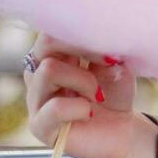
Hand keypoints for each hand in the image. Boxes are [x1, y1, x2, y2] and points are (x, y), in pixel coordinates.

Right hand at [24, 34, 153, 157]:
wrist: (121, 130)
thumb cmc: (114, 91)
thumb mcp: (116, 64)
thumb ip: (104, 49)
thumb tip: (103, 44)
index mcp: (55, 52)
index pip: (54, 27)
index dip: (84, 32)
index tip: (110, 47)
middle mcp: (38, 71)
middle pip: (46, 43)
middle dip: (84, 50)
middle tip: (109, 63)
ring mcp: (35, 98)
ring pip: (48, 70)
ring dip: (83, 80)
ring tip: (98, 94)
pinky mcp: (39, 125)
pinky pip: (55, 107)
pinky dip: (80, 107)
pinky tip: (89, 113)